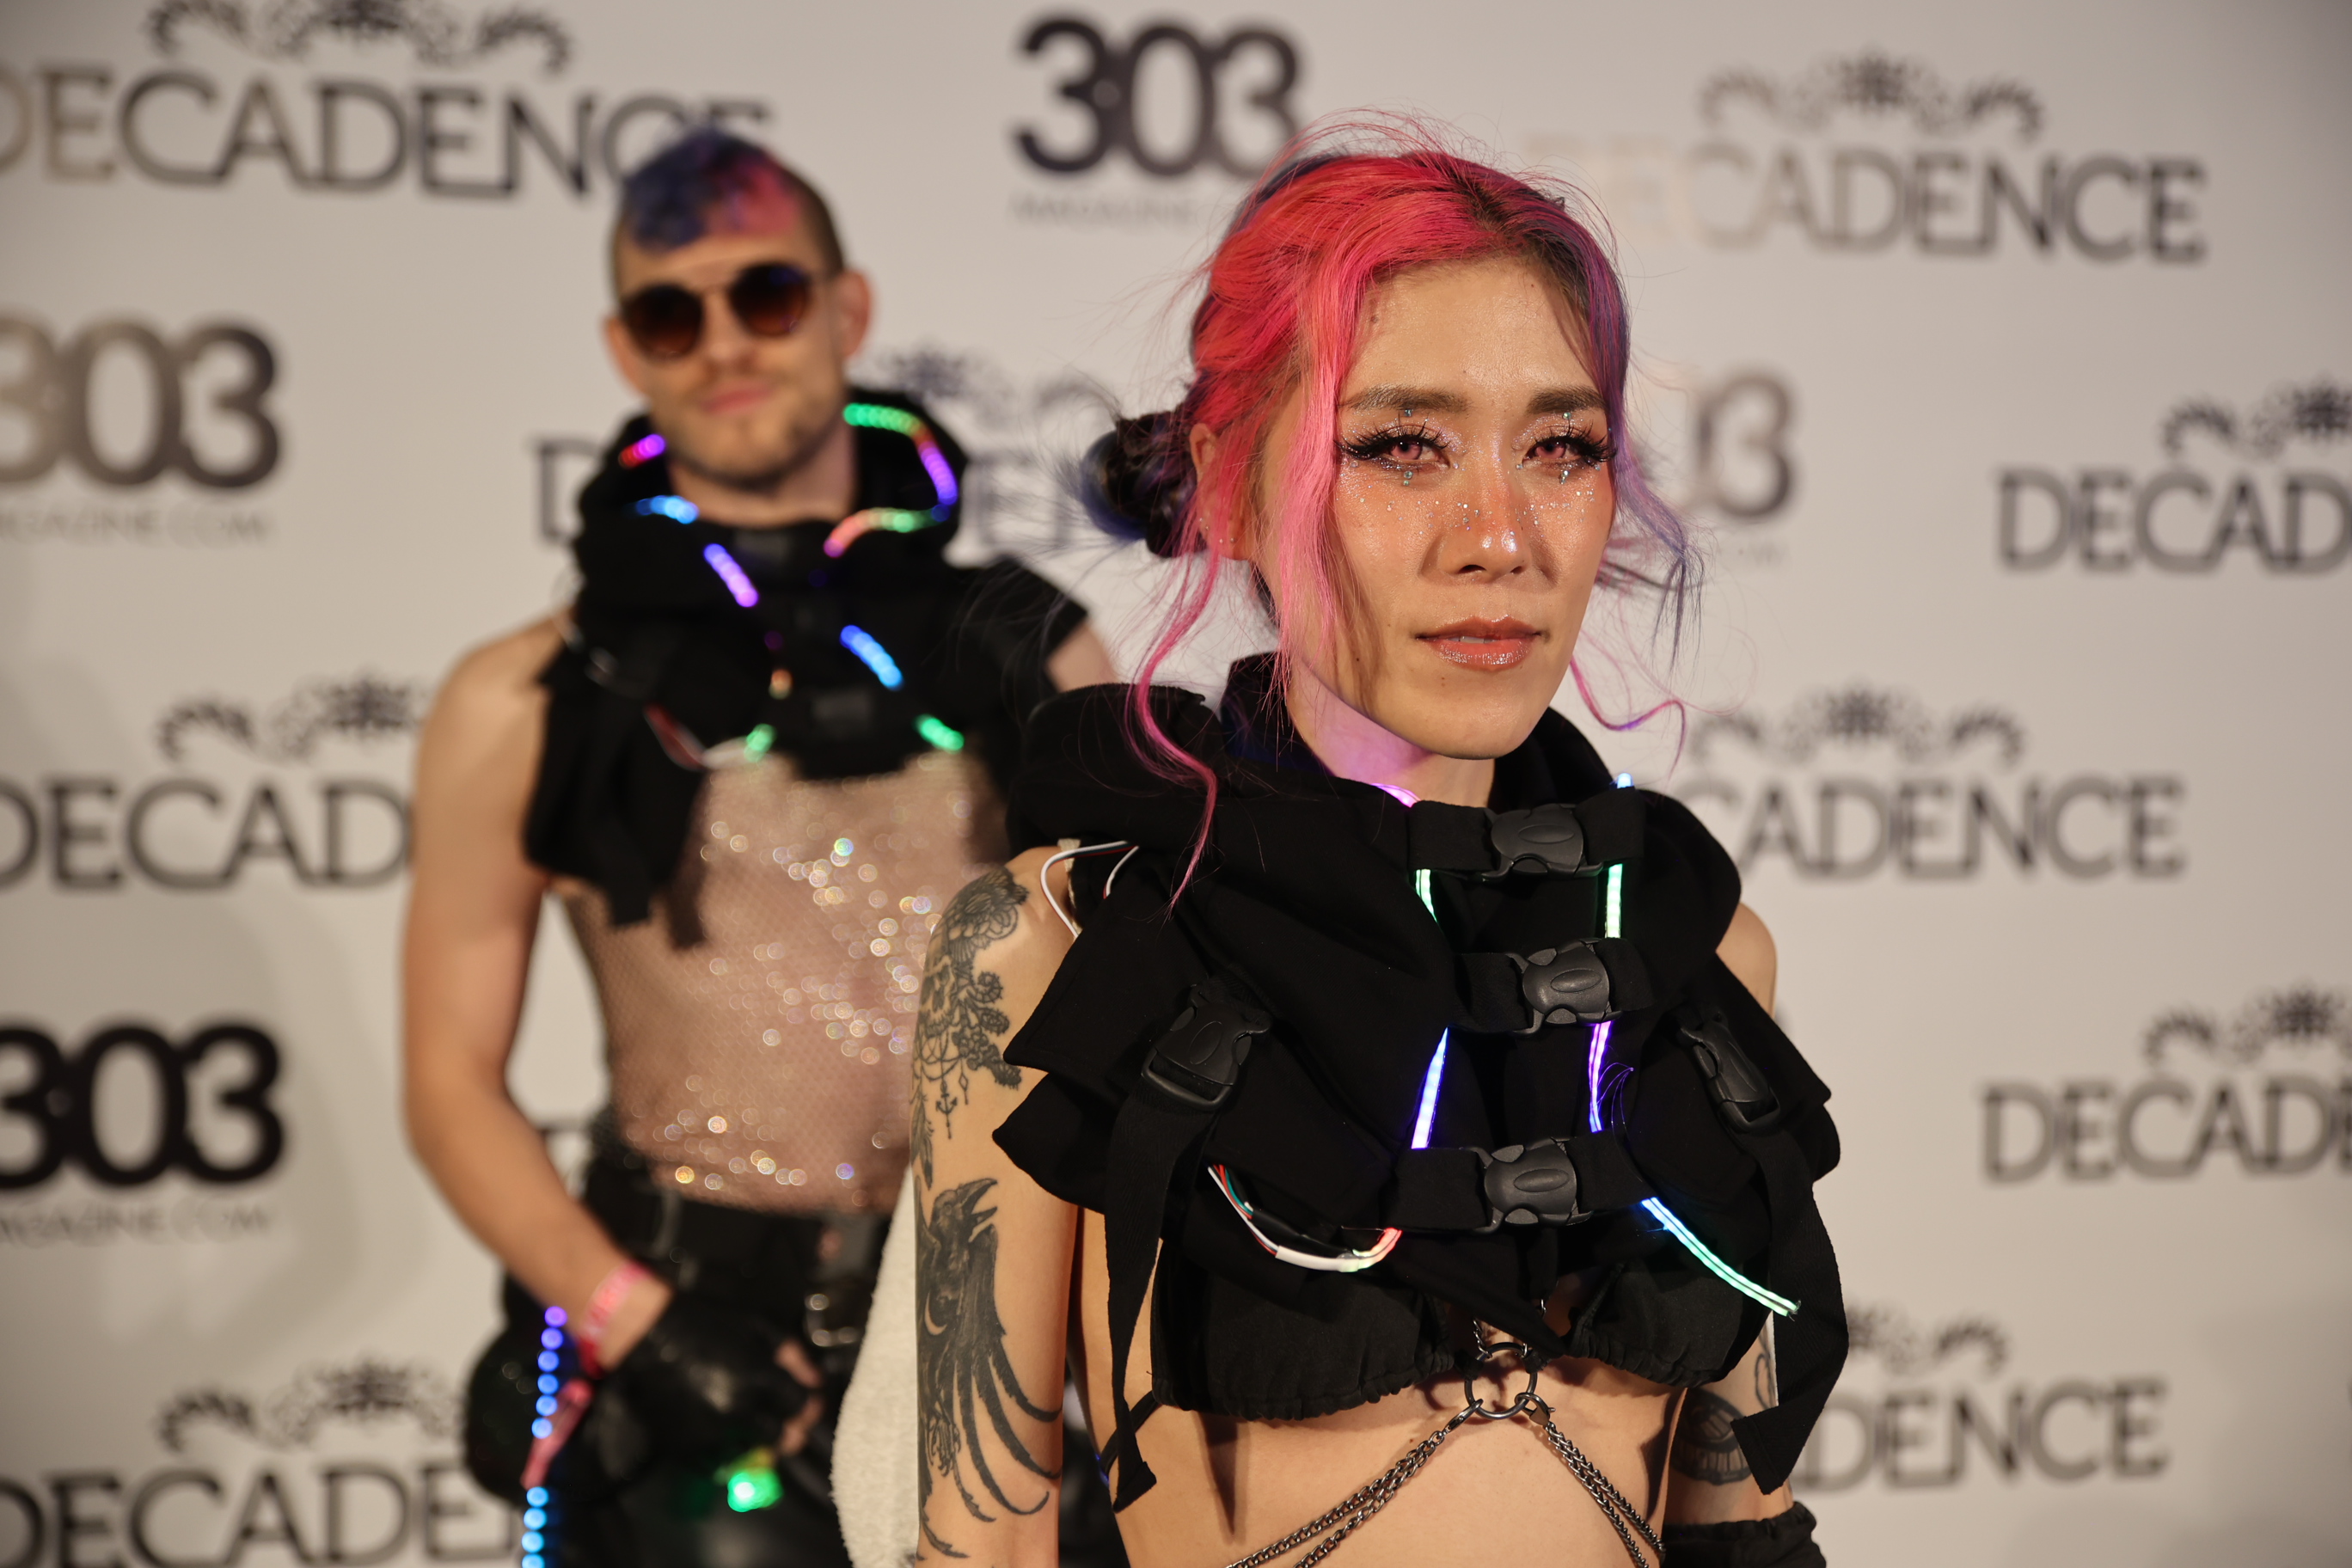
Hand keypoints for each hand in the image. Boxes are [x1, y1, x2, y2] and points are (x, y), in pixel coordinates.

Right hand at [610, 1295, 816, 1465]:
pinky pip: (719, 1460)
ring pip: (752, 1453)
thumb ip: (792, 1356)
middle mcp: (737, 1411)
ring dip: (756, 1442)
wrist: (647, 1335)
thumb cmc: (705, 1324)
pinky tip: (723, 1429)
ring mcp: (711, 1433)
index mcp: (758, 1379)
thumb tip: (815, 1382)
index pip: (801, 1407)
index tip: (803, 1403)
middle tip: (780, 1420)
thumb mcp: (757, 1327)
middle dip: (788, 1430)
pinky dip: (726, 1450)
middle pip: (782, 1439)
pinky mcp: (686, 1446)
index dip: (807, 1406)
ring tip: (749, 1423)